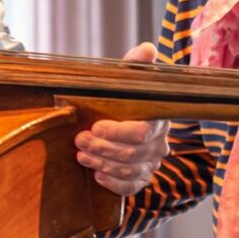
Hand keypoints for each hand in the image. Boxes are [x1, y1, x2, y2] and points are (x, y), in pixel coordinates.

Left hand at [74, 43, 170, 195]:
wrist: (122, 119)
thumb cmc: (125, 99)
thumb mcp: (129, 79)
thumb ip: (137, 64)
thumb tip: (147, 49)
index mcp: (159, 120)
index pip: (142, 132)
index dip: (117, 132)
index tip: (95, 126)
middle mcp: (159, 144)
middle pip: (131, 153)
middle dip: (102, 148)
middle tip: (79, 139)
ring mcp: (150, 164)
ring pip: (128, 171)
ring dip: (101, 163)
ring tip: (81, 154)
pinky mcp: (140, 179)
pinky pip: (130, 188)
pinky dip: (112, 183)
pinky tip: (96, 174)